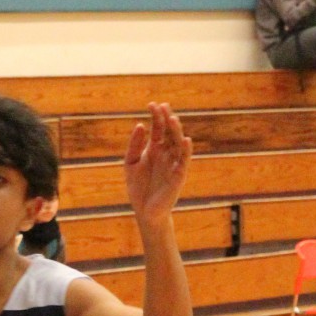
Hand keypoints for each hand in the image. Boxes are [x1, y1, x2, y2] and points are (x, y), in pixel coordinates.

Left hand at [124, 103, 192, 227]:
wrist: (144, 211)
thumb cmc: (138, 188)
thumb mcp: (130, 163)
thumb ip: (134, 145)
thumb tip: (141, 125)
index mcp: (155, 149)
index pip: (158, 129)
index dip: (156, 116)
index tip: (152, 104)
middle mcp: (166, 154)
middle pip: (169, 132)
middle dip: (166, 119)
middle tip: (163, 106)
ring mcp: (173, 163)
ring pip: (178, 143)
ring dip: (176, 131)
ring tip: (172, 119)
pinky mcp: (179, 175)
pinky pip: (184, 160)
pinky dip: (185, 150)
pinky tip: (185, 139)